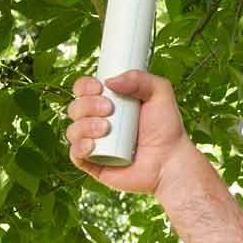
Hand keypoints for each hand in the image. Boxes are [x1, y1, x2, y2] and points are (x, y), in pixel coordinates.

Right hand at [66, 71, 196, 195]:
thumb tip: (110, 81)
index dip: (84, 86)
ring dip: (85, 126)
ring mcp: (94, 142)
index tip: (99, 87)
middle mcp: (97, 120)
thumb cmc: (166, 127)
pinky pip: (74, 154)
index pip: (84, 89)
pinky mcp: (92, 163)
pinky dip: (79, 147)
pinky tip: (92, 145)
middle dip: (88, 105)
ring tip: (106, 128)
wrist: (169, 160)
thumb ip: (140, 78)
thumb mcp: (160, 93)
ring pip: (73, 130)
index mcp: (109, 101)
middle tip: (109, 109)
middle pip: (75, 107)